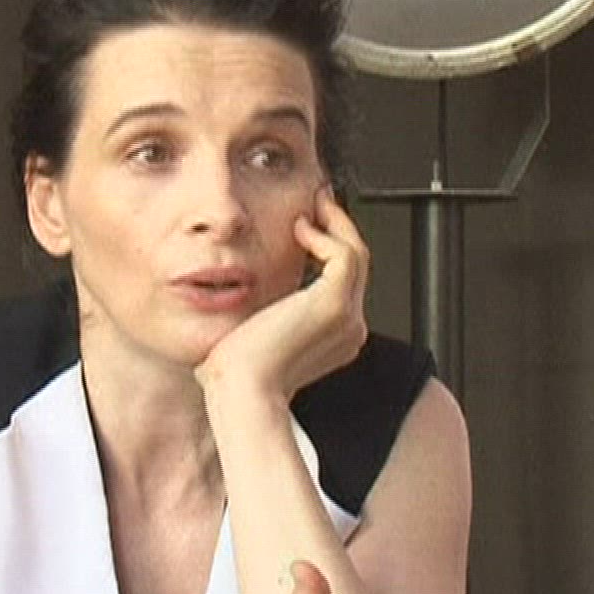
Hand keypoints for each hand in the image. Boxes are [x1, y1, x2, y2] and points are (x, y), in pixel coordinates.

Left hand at [195, 186, 367, 403]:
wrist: (242, 391)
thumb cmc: (236, 375)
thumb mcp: (252, 337)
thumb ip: (260, 315)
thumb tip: (237, 292)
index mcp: (335, 338)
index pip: (343, 283)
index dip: (330, 248)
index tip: (309, 224)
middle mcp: (350, 328)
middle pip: (356, 264)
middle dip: (338, 227)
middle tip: (318, 201)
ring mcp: (347, 316)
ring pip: (356, 254)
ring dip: (336, 223)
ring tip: (315, 202)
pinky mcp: (335, 302)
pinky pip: (345, 255)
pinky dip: (326, 235)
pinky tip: (301, 228)